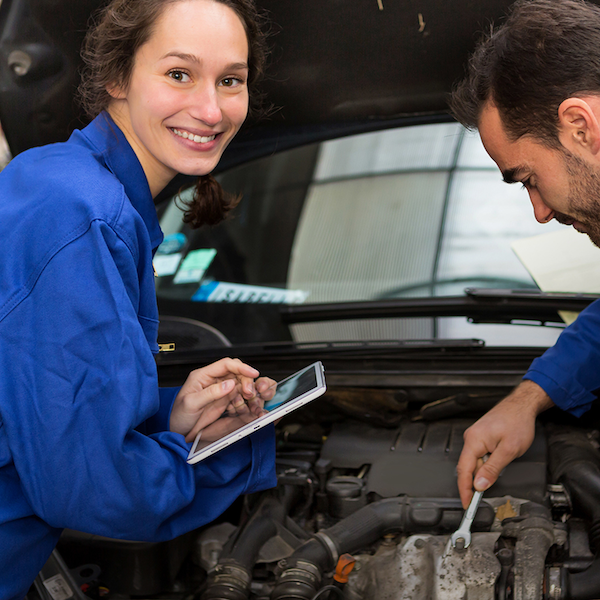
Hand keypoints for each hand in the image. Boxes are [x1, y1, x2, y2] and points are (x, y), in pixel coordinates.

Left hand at [169, 358, 267, 440]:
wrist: (177, 430)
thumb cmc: (178, 415)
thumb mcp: (192, 404)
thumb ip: (211, 393)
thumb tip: (229, 384)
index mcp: (203, 376)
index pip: (225, 365)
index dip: (240, 367)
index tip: (252, 373)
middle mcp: (212, 380)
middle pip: (235, 372)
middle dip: (245, 379)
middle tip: (249, 391)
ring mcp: (219, 390)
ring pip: (239, 383)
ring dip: (246, 390)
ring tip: (248, 399)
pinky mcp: (223, 400)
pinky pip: (238, 395)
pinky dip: (244, 399)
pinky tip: (244, 405)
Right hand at [456, 380, 553, 507]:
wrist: (521, 405)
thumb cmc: (517, 422)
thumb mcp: (508, 450)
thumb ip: (493, 469)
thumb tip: (480, 485)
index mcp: (474, 441)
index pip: (464, 470)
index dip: (464, 489)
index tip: (466, 504)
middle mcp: (471, 438)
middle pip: (468, 467)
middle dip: (472, 484)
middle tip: (477, 502)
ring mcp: (475, 437)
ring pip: (475, 462)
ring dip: (481, 473)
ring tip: (491, 481)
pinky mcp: (481, 437)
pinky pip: (479, 455)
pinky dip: (483, 466)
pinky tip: (493, 468)